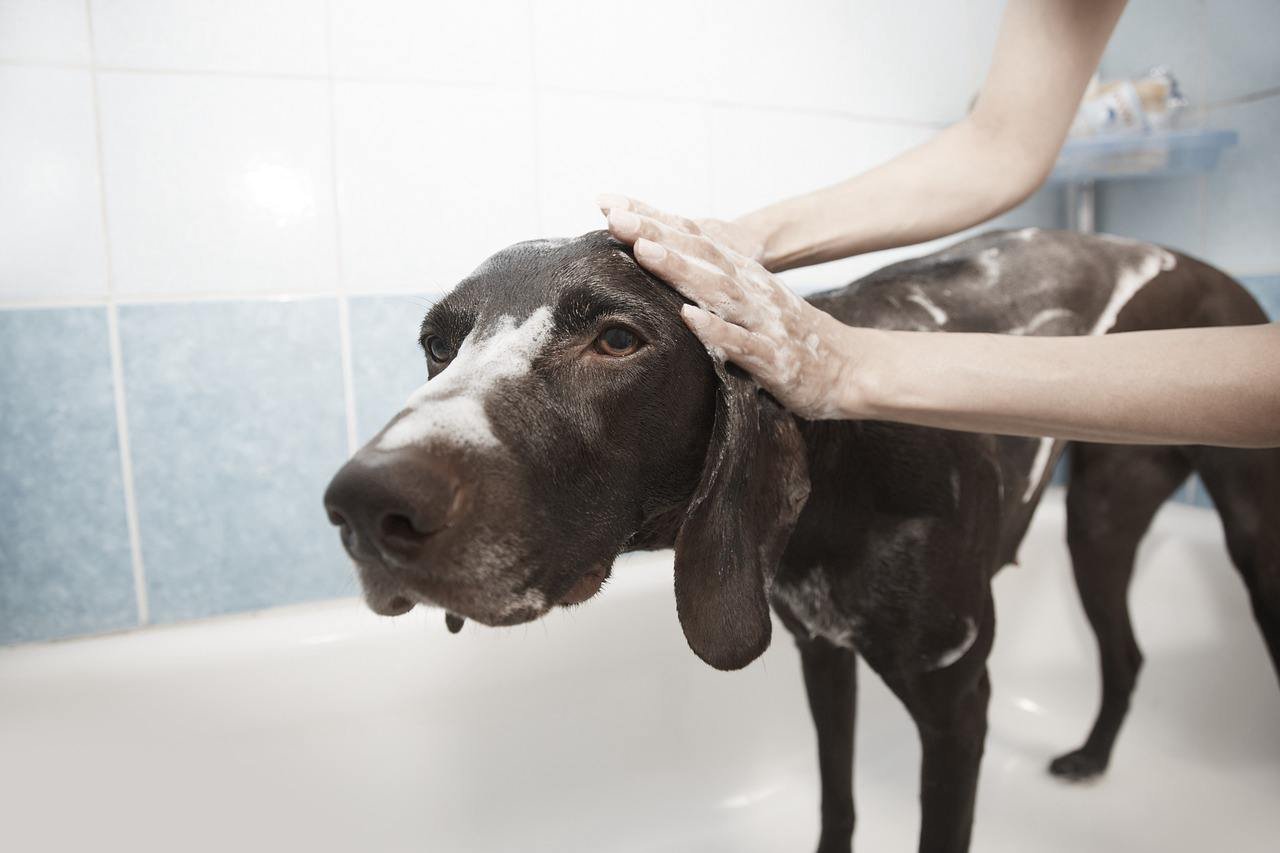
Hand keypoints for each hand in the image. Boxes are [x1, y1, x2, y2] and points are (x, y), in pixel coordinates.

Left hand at [597, 193, 871, 419]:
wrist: (851, 368)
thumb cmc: (792, 338)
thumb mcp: (752, 304)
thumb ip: (715, 286)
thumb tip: (668, 270)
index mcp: (743, 276)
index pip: (694, 240)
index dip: (654, 221)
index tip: (611, 205)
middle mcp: (752, 291)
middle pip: (701, 256)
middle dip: (657, 234)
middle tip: (616, 217)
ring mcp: (763, 322)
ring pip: (718, 291)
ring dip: (681, 270)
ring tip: (645, 251)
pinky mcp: (774, 358)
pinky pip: (741, 343)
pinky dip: (715, 330)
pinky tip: (689, 318)